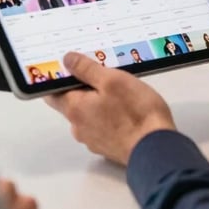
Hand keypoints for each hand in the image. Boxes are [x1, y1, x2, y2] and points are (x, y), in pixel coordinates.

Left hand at [46, 52, 174, 164]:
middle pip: (72, 103)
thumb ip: (87, 69)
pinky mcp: (108, 147)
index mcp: (75, 109)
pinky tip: (125, 108)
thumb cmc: (135, 112)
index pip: (52, 93)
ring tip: (119, 90)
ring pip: (88, 115)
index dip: (58, 78)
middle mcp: (79, 127)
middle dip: (83, 88)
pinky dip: (108, 115)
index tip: (68, 66)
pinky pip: (101, 126)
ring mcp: (93, 140)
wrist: (156, 148)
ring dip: (98, 102)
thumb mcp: (112, 80)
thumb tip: (67, 60)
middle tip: (102, 73)